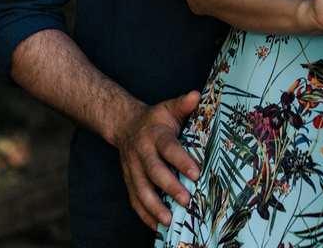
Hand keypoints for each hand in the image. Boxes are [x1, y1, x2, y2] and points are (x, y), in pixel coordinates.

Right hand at [116, 91, 201, 228]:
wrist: (124, 124)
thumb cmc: (155, 119)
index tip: (196, 173)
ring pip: (141, 190)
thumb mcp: (169, 107)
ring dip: (154, 207)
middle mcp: (142, 153)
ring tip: (169, 220)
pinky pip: (134, 200)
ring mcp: (133, 169)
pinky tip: (157, 227)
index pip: (169, 148)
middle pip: (154, 172)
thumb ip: (184, 103)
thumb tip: (197, 95)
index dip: (182, 161)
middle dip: (170, 187)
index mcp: (155, 135)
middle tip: (186, 200)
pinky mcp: (129, 181)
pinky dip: (144, 215)